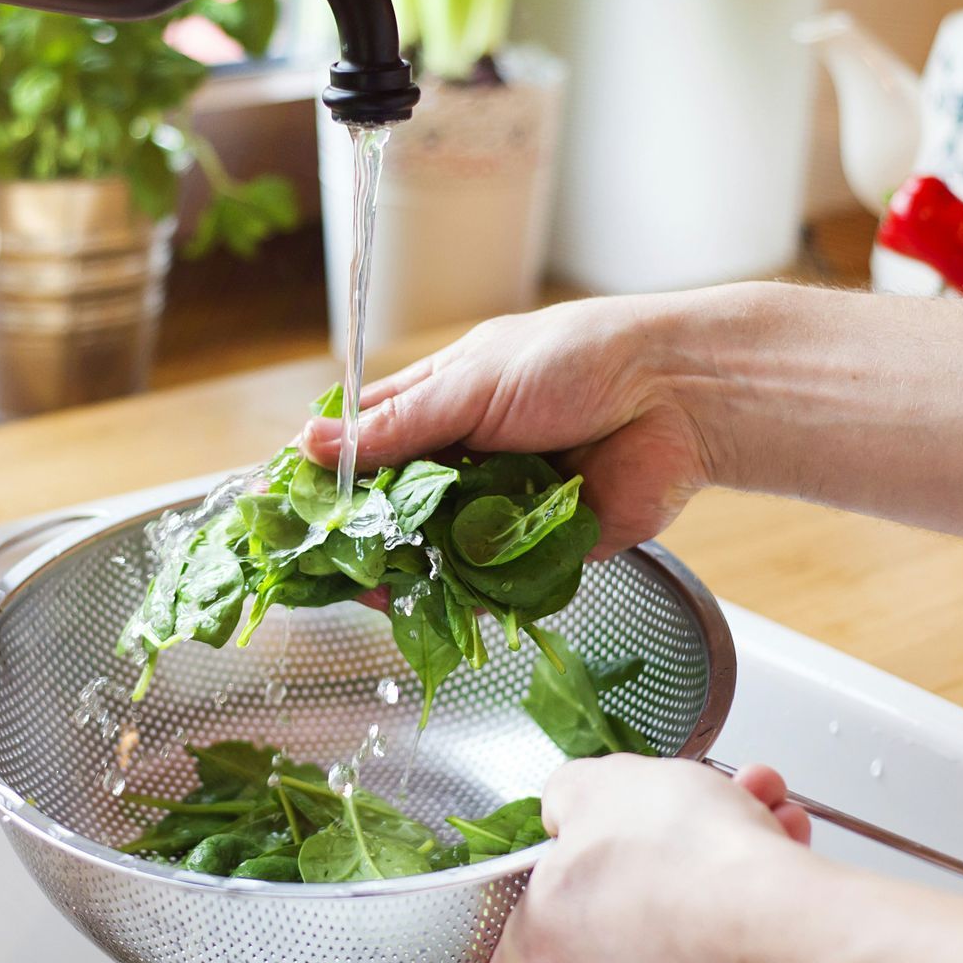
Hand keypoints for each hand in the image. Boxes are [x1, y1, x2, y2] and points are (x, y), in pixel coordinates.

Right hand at [300, 297, 715, 554]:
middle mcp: (465, 456)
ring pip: (434, 551)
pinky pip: (489, 582)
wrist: (676, 398)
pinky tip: (433, 601)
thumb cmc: (577, 362)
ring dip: (406, 569)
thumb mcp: (471, 385)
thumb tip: (311, 445)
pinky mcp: (538, 549)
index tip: (287, 506)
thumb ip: (396, 427)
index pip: (366, 440)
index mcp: (443, 401)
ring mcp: (498, 505)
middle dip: (362, 535)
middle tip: (326, 562)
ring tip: (377, 588)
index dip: (326, 473)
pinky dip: (463, 592)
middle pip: (393, 507)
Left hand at [469, 757, 814, 962]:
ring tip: (751, 811)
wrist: (783, 924)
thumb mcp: (603, 784)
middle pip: (607, 925)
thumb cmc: (688, 862)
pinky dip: (753, 895)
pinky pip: (732, 945)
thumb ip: (569, 796)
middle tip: (682, 821)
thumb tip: (568, 809)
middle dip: (649, 863)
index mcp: (550, 935)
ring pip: (679, 925)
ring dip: (710, 865)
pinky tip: (776, 846)